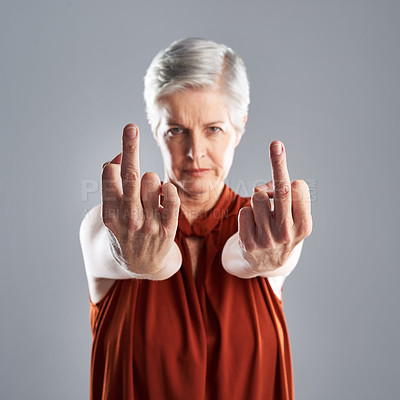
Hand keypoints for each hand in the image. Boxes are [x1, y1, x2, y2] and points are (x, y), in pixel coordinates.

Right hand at [101, 124, 180, 278]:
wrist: (140, 266)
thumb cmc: (123, 233)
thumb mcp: (109, 212)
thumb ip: (113, 184)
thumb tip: (118, 156)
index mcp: (109, 214)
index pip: (110, 178)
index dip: (117, 158)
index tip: (126, 136)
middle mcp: (128, 219)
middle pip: (130, 175)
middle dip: (130, 148)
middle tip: (130, 128)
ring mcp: (148, 225)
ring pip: (152, 181)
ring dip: (152, 179)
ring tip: (149, 193)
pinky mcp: (167, 229)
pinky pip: (172, 197)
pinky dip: (169, 188)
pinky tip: (164, 192)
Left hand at [238, 141, 311, 274]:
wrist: (265, 263)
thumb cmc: (280, 231)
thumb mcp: (291, 218)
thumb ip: (282, 198)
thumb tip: (260, 188)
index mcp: (304, 226)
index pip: (298, 189)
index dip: (292, 182)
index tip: (287, 165)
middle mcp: (287, 234)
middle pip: (281, 190)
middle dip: (279, 163)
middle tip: (276, 144)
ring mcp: (267, 240)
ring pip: (258, 196)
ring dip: (258, 200)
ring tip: (262, 215)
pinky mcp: (248, 243)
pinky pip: (244, 210)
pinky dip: (247, 214)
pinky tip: (252, 226)